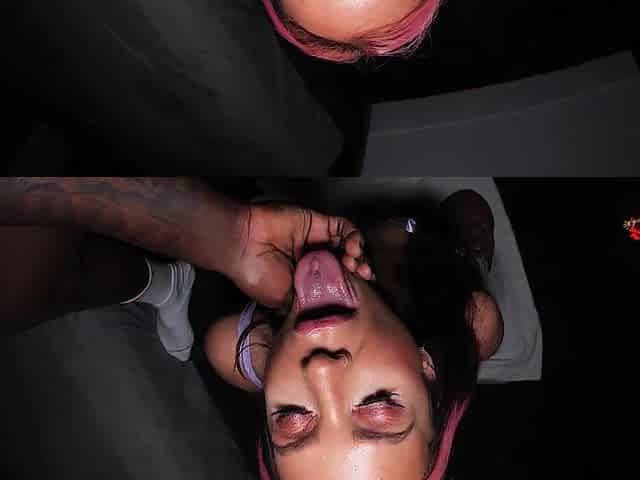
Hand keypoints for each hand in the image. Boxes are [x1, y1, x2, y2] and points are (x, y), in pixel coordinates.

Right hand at [228, 203, 371, 308]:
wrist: (242, 244)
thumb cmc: (257, 275)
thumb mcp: (284, 301)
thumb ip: (308, 303)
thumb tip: (327, 315)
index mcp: (307, 278)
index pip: (338, 282)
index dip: (352, 287)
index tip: (361, 295)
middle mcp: (315, 258)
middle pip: (348, 263)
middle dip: (360, 270)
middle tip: (365, 276)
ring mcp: (318, 240)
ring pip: (349, 245)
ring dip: (359, 254)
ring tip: (356, 262)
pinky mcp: (319, 223)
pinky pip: (344, 227)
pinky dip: (353, 236)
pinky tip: (351, 247)